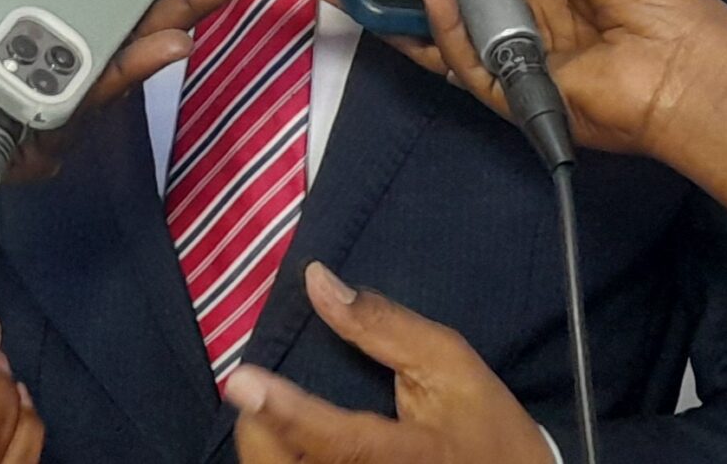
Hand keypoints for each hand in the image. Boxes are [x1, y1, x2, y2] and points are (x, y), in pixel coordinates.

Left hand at [222, 263, 553, 463]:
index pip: (343, 443)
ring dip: (266, 450)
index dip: (288, 414)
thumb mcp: (449, 364)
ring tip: (267, 416)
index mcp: (412, 458)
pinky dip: (282, 460)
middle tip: (254, 394)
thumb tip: (318, 280)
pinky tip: (284, 441)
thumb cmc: (484, 427)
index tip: (242, 382)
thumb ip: (383, 325)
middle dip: (261, 433)